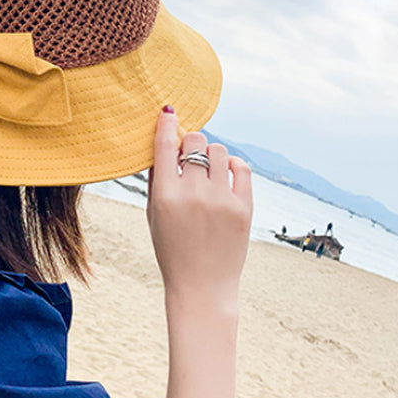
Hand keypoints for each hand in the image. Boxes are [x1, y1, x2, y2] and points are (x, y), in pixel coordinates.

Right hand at [146, 108, 252, 307]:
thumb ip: (157, 180)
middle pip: (194, 141)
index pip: (164, 146)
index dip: (166, 123)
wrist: (202, 287)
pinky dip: (233, 165)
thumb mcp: (153, 215)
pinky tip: (227, 172)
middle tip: (190, 154)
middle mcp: (192, 195)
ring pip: (218, 150)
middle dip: (190, 143)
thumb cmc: (172, 249)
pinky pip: (241, 168)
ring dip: (211, 154)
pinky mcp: (243, 208)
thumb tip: (165, 143)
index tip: (168, 111)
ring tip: (208, 168)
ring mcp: (220, 201)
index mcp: (164, 196)